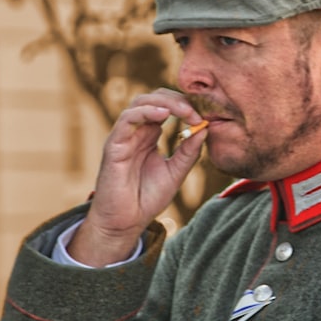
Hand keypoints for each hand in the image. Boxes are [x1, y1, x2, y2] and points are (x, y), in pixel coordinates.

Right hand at [68, 89, 206, 266]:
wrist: (126, 222)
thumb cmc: (148, 198)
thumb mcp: (176, 172)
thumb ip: (189, 152)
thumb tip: (205, 129)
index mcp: (150, 135)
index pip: (167, 106)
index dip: (186, 106)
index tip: (204, 116)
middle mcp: (137, 132)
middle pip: (154, 98)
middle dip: (178, 100)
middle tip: (196, 111)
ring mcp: (124, 137)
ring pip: (140, 103)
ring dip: (165, 102)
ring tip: (184, 111)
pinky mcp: (114, 145)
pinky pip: (127, 120)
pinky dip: (145, 112)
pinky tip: (162, 114)